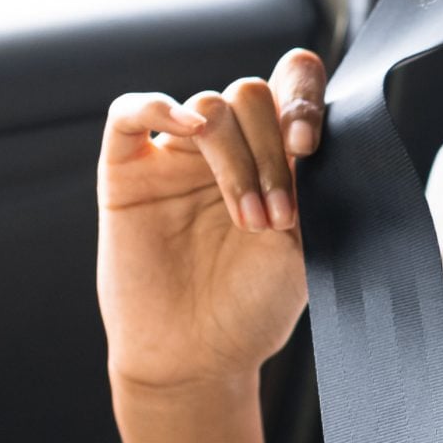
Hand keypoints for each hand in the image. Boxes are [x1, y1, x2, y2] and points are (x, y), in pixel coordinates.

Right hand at [96, 47, 329, 391]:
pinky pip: (130, 113)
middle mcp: (227, 147)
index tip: (308, 146)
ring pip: (208, 107)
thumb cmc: (253, 306)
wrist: (199, 356)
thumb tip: (315, 129)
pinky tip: (187, 129)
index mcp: (275, 154)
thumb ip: (311, 182)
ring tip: (251, 222)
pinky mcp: (127, 171)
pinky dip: (159, 107)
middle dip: (270, 152)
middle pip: (250, 95)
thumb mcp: (305, 244)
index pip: (292, 86)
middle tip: (278, 217)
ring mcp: (176, 156)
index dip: (303, 97)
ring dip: (236, 160)